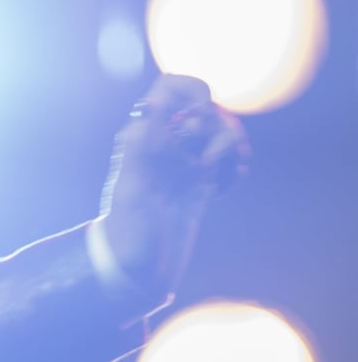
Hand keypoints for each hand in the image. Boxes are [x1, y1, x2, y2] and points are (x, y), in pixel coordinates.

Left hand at [98, 73, 250, 293]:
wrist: (135, 274)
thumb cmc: (128, 236)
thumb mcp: (135, 189)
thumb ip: (144, 145)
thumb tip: (154, 100)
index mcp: (142, 137)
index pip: (169, 87)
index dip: (194, 91)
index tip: (199, 119)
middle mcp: (162, 144)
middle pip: (205, 106)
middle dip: (217, 126)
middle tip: (202, 162)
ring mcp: (182, 162)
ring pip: (220, 130)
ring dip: (229, 147)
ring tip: (218, 177)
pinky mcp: (198, 183)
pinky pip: (226, 158)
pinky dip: (233, 166)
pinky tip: (224, 187)